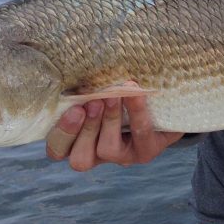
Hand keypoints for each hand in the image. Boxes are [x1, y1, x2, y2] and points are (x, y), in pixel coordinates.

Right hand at [45, 96, 183, 170]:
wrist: (165, 96)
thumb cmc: (123, 85)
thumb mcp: (100, 84)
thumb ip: (85, 83)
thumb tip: (71, 64)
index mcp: (79, 139)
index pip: (58, 150)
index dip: (61, 135)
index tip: (72, 108)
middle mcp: (99, 152)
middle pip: (80, 159)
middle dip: (83, 130)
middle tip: (92, 102)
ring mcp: (123, 155)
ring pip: (108, 149)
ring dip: (109, 120)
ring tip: (114, 95)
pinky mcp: (147, 150)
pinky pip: (141, 135)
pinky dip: (137, 112)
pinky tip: (136, 93)